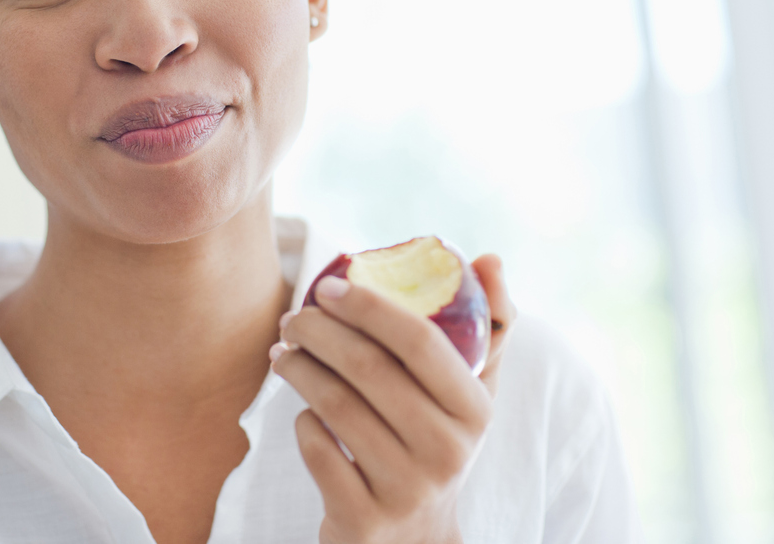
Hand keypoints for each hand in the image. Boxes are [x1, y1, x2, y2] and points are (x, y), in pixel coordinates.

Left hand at [270, 254, 515, 543]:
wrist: (416, 540)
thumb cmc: (437, 442)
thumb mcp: (469, 392)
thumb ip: (488, 324)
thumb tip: (489, 258)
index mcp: (475, 411)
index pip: (421, 341)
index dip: (368, 305)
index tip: (327, 285)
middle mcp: (447, 452)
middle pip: (368, 368)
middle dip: (319, 331)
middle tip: (293, 317)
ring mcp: (405, 489)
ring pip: (334, 405)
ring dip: (299, 369)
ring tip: (284, 352)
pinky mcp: (362, 518)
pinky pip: (316, 448)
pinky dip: (301, 422)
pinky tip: (302, 410)